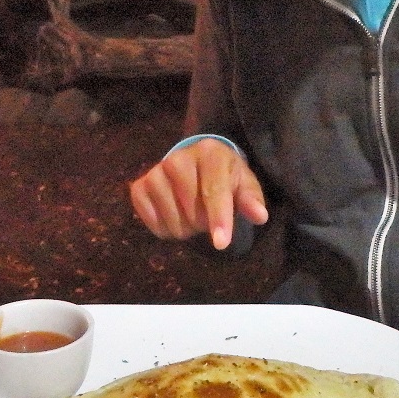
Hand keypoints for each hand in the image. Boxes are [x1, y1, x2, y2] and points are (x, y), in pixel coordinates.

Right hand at [129, 138, 268, 249]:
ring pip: (173, 221)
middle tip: (208, 214)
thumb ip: (251, 199)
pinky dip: (164, 228)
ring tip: (192, 213)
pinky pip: (152, 222)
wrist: (195, 164)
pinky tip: (174, 215)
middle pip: (193, 212)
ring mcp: (155, 172)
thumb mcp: (243, 184)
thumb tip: (260, 216)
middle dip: (204, 223)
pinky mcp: (139, 187)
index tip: (221, 243)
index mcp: (209, 153)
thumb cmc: (225, 177)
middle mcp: (178, 158)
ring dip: (186, 228)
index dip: (218, 219)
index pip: (214, 191)